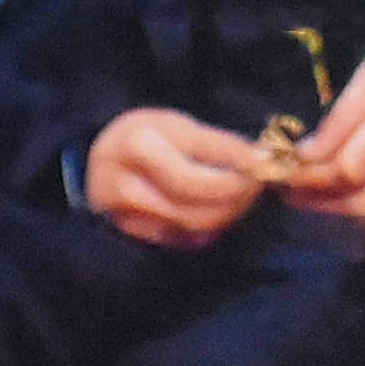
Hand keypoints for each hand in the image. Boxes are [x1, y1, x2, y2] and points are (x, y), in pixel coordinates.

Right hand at [84, 108, 270, 248]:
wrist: (96, 161)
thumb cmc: (145, 137)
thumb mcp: (176, 126)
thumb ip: (216, 144)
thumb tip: (261, 160)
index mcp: (140, 143)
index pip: (203, 158)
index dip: (241, 163)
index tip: (268, 163)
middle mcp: (126, 180)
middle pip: (198, 195)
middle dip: (237, 193)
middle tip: (258, 185)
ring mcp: (124, 213)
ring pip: (192, 222)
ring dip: (227, 214)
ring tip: (242, 199)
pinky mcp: (129, 234)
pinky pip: (180, 239)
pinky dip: (207, 231)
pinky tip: (217, 216)